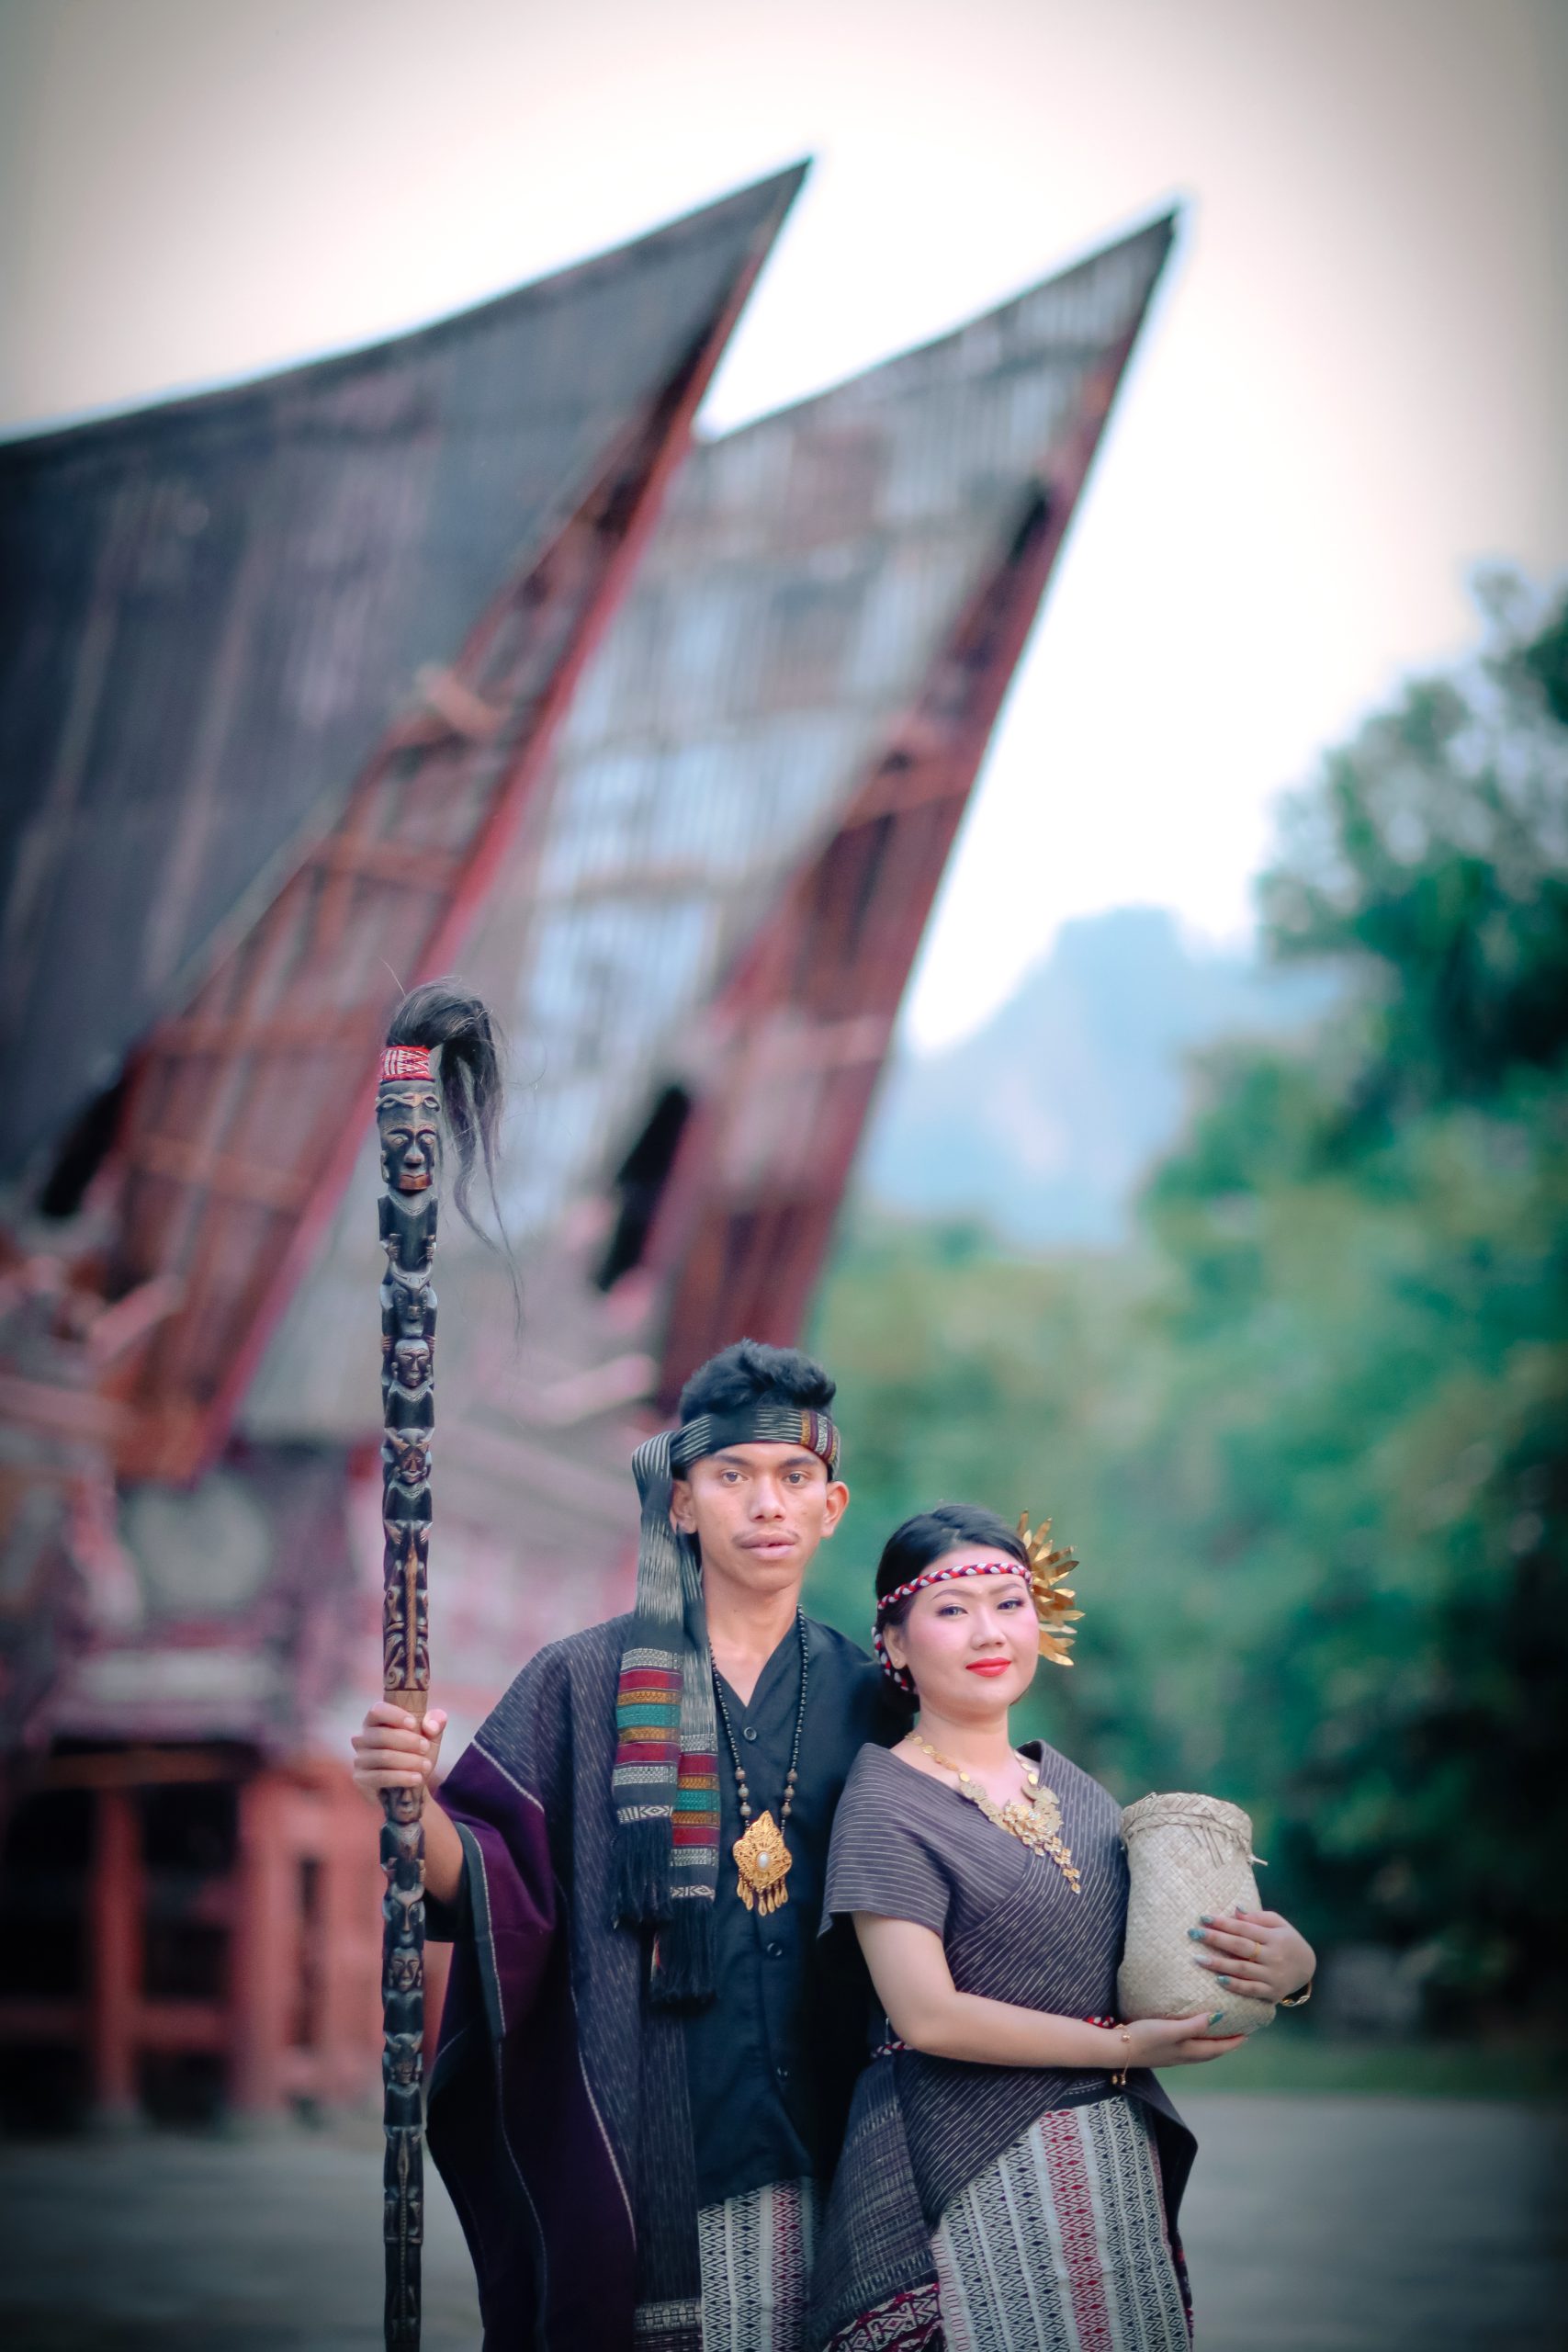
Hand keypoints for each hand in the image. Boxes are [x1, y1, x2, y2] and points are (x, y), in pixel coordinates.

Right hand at [351, 1702, 446, 1809]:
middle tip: (426, 1748)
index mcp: (376, 1721)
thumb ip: (435, 1723)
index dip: (395, 1715)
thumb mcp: (430, 1737)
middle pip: (381, 1735)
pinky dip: (401, 1777)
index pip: (377, 1710)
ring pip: (383, 1757)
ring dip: (409, 1761)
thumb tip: (431, 1725)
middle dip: (408, 1741)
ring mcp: (359, 1759)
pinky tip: (417, 1778)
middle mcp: (362, 1738)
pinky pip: (380, 1777)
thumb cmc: (416, 1754)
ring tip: (426, 1766)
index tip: (414, 1724)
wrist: (411, 1785)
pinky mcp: (361, 1779)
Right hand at [1122, 2012, 1247, 2067]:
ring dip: (1212, 2044)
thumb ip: (1194, 2024)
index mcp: (1189, 2051)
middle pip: (1211, 2052)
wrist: (1118, 2050)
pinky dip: (1197, 2041)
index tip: (1248, 2034)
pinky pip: (1188, 2047)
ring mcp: (1172, 2055)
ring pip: (1200, 2051)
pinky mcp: (1162, 2050)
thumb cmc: (1145, 2038)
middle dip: (1226, 2044)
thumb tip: (1218, 2018)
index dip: (1234, 2042)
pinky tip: (1189, 2033)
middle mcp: (1183, 2056)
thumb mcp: (1171, 2029)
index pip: (1218, 2048)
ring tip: (1218, 2033)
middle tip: (1238, 2034)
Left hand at [1188, 1905, 1315, 2004]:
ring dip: (1219, 1964)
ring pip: (1242, 1970)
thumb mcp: (1279, 1923)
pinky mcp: (1272, 1992)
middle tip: (1193, 1933)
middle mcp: (1273, 1956)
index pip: (1244, 1928)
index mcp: (1274, 1937)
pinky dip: (1235, 1986)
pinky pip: (1250, 1990)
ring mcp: (1272, 1976)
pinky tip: (1218, 1980)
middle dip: (1215, 1940)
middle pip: (1240, 1947)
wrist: (1308, 1968)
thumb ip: (1258, 1917)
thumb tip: (1235, 1910)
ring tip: (1198, 1959)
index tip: (1203, 1918)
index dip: (1223, 1923)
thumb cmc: (1288, 1941)